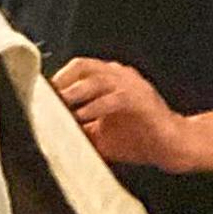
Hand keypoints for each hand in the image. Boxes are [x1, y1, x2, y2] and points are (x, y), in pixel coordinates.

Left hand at [51, 57, 192, 170]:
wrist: (173, 147)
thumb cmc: (138, 138)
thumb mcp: (100, 133)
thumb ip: (78, 127)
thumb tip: (49, 131)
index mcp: (110, 78)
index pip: (78, 68)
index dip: (58, 79)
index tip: (39, 94)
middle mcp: (120, 75)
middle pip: (84, 66)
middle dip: (62, 81)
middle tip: (45, 98)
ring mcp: (132, 85)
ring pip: (98, 78)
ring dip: (76, 92)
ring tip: (61, 105)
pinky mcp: (141, 99)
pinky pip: (115, 98)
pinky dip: (97, 107)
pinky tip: (84, 116)